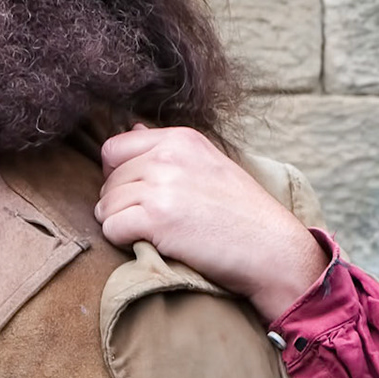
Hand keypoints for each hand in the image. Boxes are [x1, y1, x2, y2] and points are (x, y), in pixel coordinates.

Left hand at [95, 125, 328, 322]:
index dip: (116, 174)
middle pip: (108, 181)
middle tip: (151, 222)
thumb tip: (131, 127)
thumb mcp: (208, 165)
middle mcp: (167, 156)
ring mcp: (160, 186)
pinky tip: (151, 244)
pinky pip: (111, 229)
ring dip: (121, 225)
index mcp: (180, 139)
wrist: (273, 250)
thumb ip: (166, 148)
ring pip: (105, 206)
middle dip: (119, 205)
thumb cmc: (242, 213)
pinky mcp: (155, 218)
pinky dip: (122, 242)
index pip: (114, 148)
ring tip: (154, 234)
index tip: (136, 194)